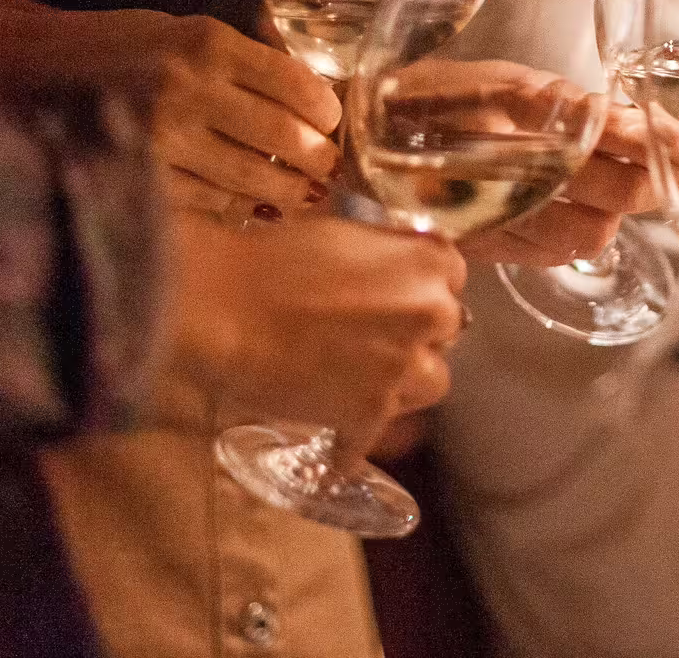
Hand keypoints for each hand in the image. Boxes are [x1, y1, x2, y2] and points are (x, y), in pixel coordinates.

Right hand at [0, 2, 341, 217]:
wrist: (28, 69)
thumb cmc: (116, 47)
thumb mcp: (181, 31)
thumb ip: (241, 61)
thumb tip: (309, 98)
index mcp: (206, 44)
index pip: (295, 83)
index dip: (326, 111)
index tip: (334, 122)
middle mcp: (188, 89)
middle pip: (284, 137)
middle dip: (318, 159)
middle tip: (329, 167)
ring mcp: (163, 139)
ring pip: (253, 179)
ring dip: (289, 192)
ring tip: (303, 194)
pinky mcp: (144, 179)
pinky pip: (212, 202)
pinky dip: (241, 206)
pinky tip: (255, 205)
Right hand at [158, 207, 465, 438]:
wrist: (225, 306)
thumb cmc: (273, 259)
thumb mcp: (346, 235)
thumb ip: (388, 255)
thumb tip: (397, 270)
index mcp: (431, 261)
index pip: (453, 278)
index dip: (422, 289)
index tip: (397, 297)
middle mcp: (433, 313)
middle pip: (446, 332)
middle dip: (415, 334)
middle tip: (372, 337)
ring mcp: (405, 367)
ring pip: (430, 384)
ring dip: (401, 384)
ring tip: (361, 383)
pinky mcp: (370, 414)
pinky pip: (372, 437)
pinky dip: (351, 442)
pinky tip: (334, 441)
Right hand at [407, 62, 678, 264]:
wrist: (355, 139)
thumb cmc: (434, 98)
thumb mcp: (501, 80)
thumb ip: (563, 102)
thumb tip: (637, 121)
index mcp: (512, 100)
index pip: (603, 123)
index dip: (653, 138)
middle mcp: (503, 153)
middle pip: (609, 187)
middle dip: (652, 183)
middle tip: (673, 173)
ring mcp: (491, 205)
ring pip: (589, 230)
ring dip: (619, 215)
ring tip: (628, 195)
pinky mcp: (480, 241)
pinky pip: (552, 253)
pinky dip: (580, 238)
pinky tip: (585, 220)